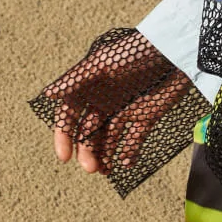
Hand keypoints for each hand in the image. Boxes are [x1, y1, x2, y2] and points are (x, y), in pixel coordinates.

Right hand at [36, 29, 188, 177]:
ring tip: (105, 171)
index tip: (64, 157)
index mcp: (88, 88)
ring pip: (108, 140)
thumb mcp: (103, 63)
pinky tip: (126, 162)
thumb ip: (77, 80)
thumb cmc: (135, 51)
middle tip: (91, 168)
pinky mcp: (145, 117)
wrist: (174, 50)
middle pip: (88, 133)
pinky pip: (133, 141)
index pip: (69, 117)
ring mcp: (123, 111)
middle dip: (87, 151)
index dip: (63, 136)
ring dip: (104, 156)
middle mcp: (103, 102)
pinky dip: (128, 153)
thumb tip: (48, 94)